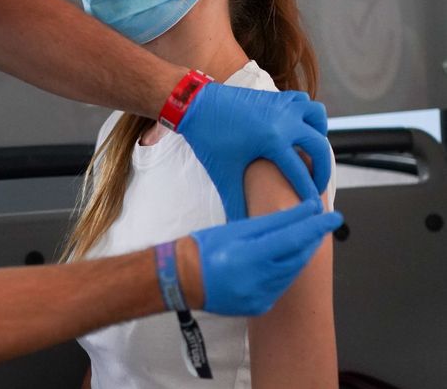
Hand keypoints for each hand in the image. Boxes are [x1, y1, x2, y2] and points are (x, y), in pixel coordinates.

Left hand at [177, 83, 330, 220]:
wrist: (194, 106)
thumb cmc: (208, 140)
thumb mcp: (224, 174)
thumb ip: (236, 203)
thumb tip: (240, 230)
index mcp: (273, 141)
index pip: (301, 173)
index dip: (309, 194)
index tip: (315, 209)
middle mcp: (284, 120)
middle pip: (319, 146)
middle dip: (321, 170)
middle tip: (314, 186)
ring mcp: (282, 105)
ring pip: (317, 116)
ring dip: (318, 134)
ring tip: (308, 153)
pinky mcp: (276, 96)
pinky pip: (303, 102)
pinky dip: (306, 116)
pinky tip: (295, 131)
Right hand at [188, 200, 341, 314]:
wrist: (183, 279)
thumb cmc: (205, 248)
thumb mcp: (237, 229)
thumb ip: (273, 222)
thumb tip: (305, 211)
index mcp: (248, 257)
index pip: (293, 238)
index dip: (316, 226)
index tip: (334, 216)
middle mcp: (257, 281)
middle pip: (298, 257)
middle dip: (311, 240)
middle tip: (320, 224)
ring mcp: (260, 297)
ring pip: (292, 272)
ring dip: (301, 254)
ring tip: (304, 238)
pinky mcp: (260, 307)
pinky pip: (281, 286)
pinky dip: (286, 271)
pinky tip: (282, 260)